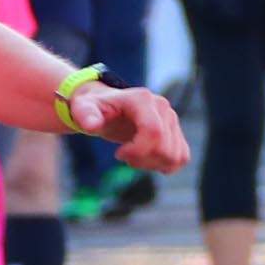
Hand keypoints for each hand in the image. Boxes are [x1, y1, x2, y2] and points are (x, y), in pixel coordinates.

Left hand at [63, 81, 189, 171]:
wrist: (105, 107)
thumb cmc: (94, 108)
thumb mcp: (83, 109)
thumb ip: (85, 115)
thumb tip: (92, 126)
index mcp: (142, 99)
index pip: (153, 132)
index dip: (137, 151)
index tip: (118, 154)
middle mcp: (162, 107)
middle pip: (164, 149)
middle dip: (142, 160)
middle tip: (123, 156)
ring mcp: (172, 119)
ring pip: (175, 156)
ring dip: (152, 165)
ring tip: (134, 157)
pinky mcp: (176, 132)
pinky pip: (182, 157)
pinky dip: (165, 165)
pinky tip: (146, 159)